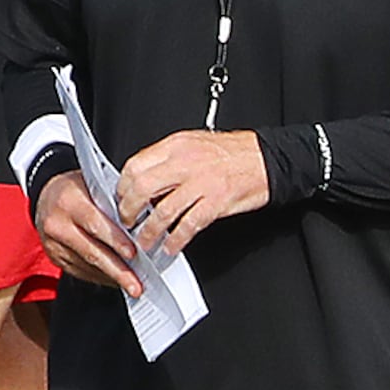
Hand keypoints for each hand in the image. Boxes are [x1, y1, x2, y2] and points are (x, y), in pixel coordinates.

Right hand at [34, 171, 143, 294]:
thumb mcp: (93, 185)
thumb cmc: (77, 190)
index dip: (116, 241)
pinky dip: (101, 277)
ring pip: (87, 265)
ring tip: (133, 285)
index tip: (134, 255)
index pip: (95, 224)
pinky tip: (116, 279)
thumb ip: (114, 203)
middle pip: (91, 251)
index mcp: (69, 202)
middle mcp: (57, 224)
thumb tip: (144, 225)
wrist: (46, 196)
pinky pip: (80, 271)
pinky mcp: (54, 257)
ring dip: (112, 277)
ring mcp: (53, 244)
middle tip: (136, 285)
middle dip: (117, 270)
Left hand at [114, 128, 271, 255]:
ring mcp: (201, 184)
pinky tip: (170, 246)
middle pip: (142, 188)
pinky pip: (188, 225)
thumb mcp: (192, 143)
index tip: (121, 198)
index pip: (135, 166)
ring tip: (145, 241)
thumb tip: (141, 176)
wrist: (268, 158)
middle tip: (128, 222)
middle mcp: (185, 163)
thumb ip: (167, 158)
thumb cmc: (231, 152)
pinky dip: (176, 240)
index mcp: (175, 146)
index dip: (123, 186)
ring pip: (162, 211)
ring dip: (149, 231)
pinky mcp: (217, 202)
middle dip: (129, 209)